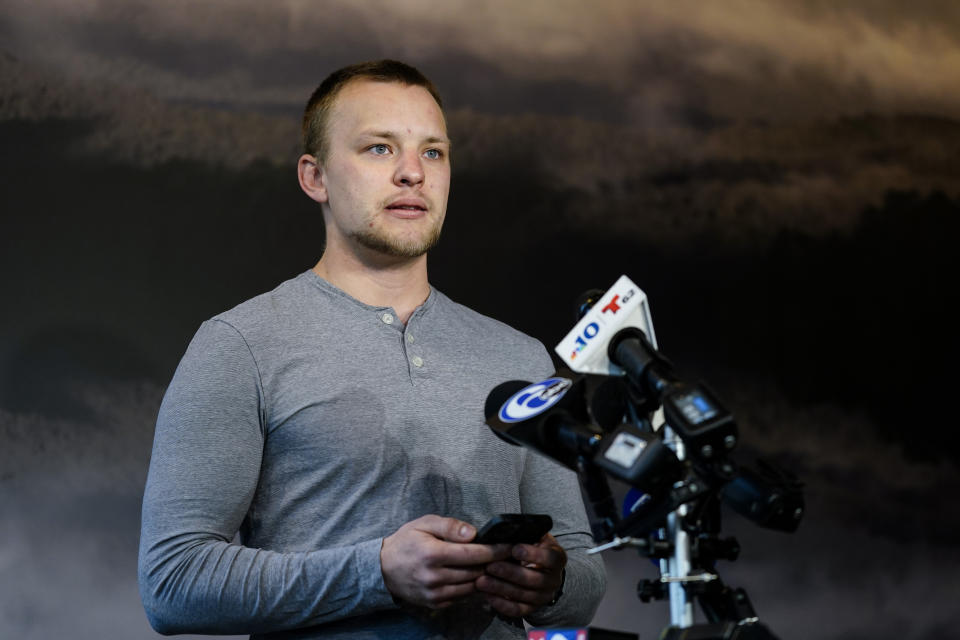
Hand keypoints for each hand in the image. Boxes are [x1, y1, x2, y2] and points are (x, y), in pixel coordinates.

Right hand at [380, 515, 512, 608]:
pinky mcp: (435, 604)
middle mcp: (435, 577)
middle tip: (509, 556)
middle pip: (476, 572)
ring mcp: (435, 593)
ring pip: (472, 587)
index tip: (511, 546)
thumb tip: (473, 533)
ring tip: (497, 566)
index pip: (473, 554)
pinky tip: (479, 577)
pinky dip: (473, 587)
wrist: (383, 568)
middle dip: (494, 563)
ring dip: (486, 577)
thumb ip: (450, 526)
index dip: (495, 551)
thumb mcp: (424, 524)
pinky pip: (462, 597)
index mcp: (433, 554)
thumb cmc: (407, 541)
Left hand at [474, 533, 566, 617]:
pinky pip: (518, 610)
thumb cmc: (535, 547)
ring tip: (481, 581)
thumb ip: (526, 534)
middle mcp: (554, 580)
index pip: (550, 558)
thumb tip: (507, 531)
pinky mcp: (533, 608)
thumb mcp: (536, 536)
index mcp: (557, 558)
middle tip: (490, 566)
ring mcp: (544, 596)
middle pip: (534, 580)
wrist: (544, 569)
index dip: (533, 555)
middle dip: (510, 573)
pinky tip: (488, 595)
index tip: (514, 549)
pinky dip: (502, 604)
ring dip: (501, 589)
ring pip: (524, 595)